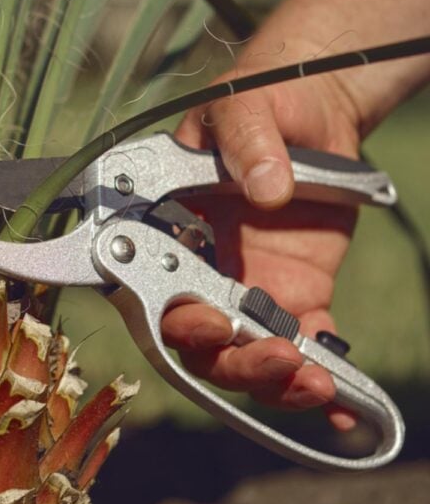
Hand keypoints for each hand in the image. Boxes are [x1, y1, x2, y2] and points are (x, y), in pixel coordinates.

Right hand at [164, 67, 362, 430]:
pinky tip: (349, 406)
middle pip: (200, 343)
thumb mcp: (246, 106)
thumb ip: (247, 141)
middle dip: (234, 363)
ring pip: (247, 356)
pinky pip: (305, 346)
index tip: (210, 326)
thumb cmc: (261, 97)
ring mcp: (250, 285)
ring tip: (319, 384)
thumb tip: (266, 189)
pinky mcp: (297, 292)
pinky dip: (325, 383)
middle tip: (277, 356)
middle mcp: (203, 269)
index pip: (154, 290)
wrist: (314, 106)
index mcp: (171, 229)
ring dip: (276, 382)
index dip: (175, 321)